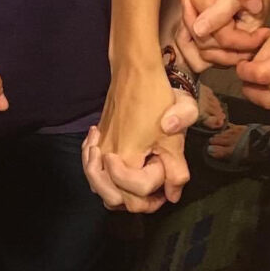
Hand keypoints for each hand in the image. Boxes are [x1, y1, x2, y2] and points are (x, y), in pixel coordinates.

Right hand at [89, 63, 191, 210]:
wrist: (134, 71)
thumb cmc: (155, 99)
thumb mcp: (173, 137)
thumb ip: (175, 171)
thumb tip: (173, 194)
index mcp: (124, 160)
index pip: (136, 195)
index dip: (156, 186)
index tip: (164, 166)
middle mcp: (105, 158)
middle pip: (115, 200)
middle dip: (138, 199)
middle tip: (157, 188)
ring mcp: (97, 150)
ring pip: (100, 189)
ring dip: (119, 192)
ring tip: (137, 184)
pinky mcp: (96, 141)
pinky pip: (94, 171)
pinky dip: (103, 176)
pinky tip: (116, 167)